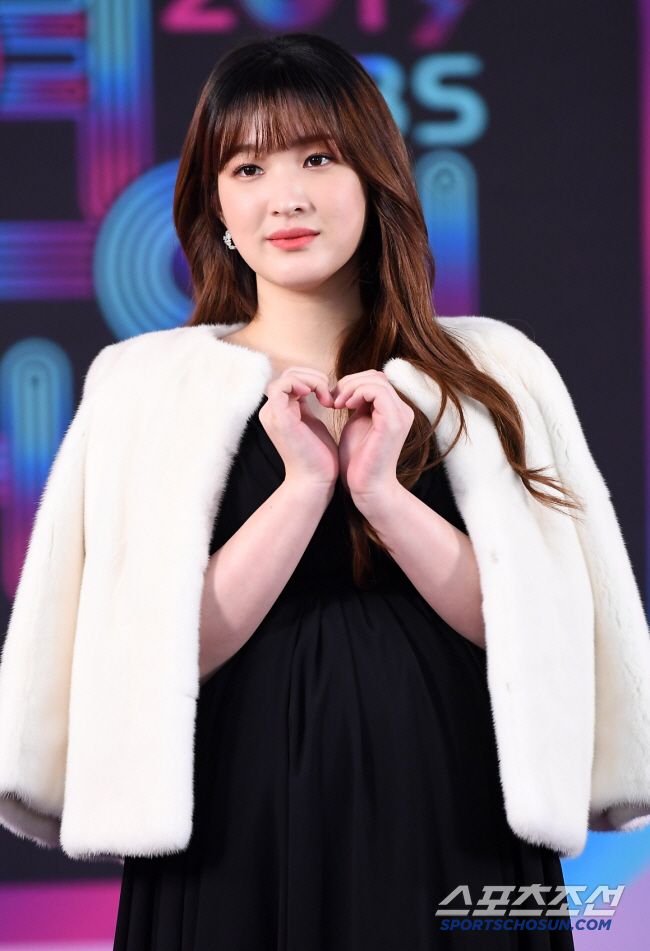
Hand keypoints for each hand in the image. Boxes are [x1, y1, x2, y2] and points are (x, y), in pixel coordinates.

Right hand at [259, 367, 338, 489]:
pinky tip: (319, 396)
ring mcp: (272, 414)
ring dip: (312, 380)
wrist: (315, 481)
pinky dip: (302, 384)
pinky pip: (282, 386)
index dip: (313, 379)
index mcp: (279, 410)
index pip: (292, 378)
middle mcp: (271, 411)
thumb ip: (308, 405)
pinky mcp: (279, 418)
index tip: (331, 397)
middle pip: (290, 373)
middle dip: (314, 377)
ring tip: (327, 398)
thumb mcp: (312, 423)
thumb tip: (318, 388)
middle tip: (330, 395)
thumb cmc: (318, 457)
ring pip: (287, 376)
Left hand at [331, 370, 414, 508]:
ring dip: (351, 387)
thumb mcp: (356, 423)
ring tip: (337, 403)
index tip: (335, 397)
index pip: (375, 379)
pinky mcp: (393, 422)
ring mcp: (400, 415)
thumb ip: (358, 404)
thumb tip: (353, 384)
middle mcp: (402, 410)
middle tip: (333, 397)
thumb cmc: (358, 461)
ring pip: (376, 380)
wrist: (366, 488)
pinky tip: (343, 406)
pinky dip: (356, 393)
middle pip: (376, 376)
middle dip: (350, 382)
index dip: (352, 382)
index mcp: (394, 410)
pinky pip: (377, 391)